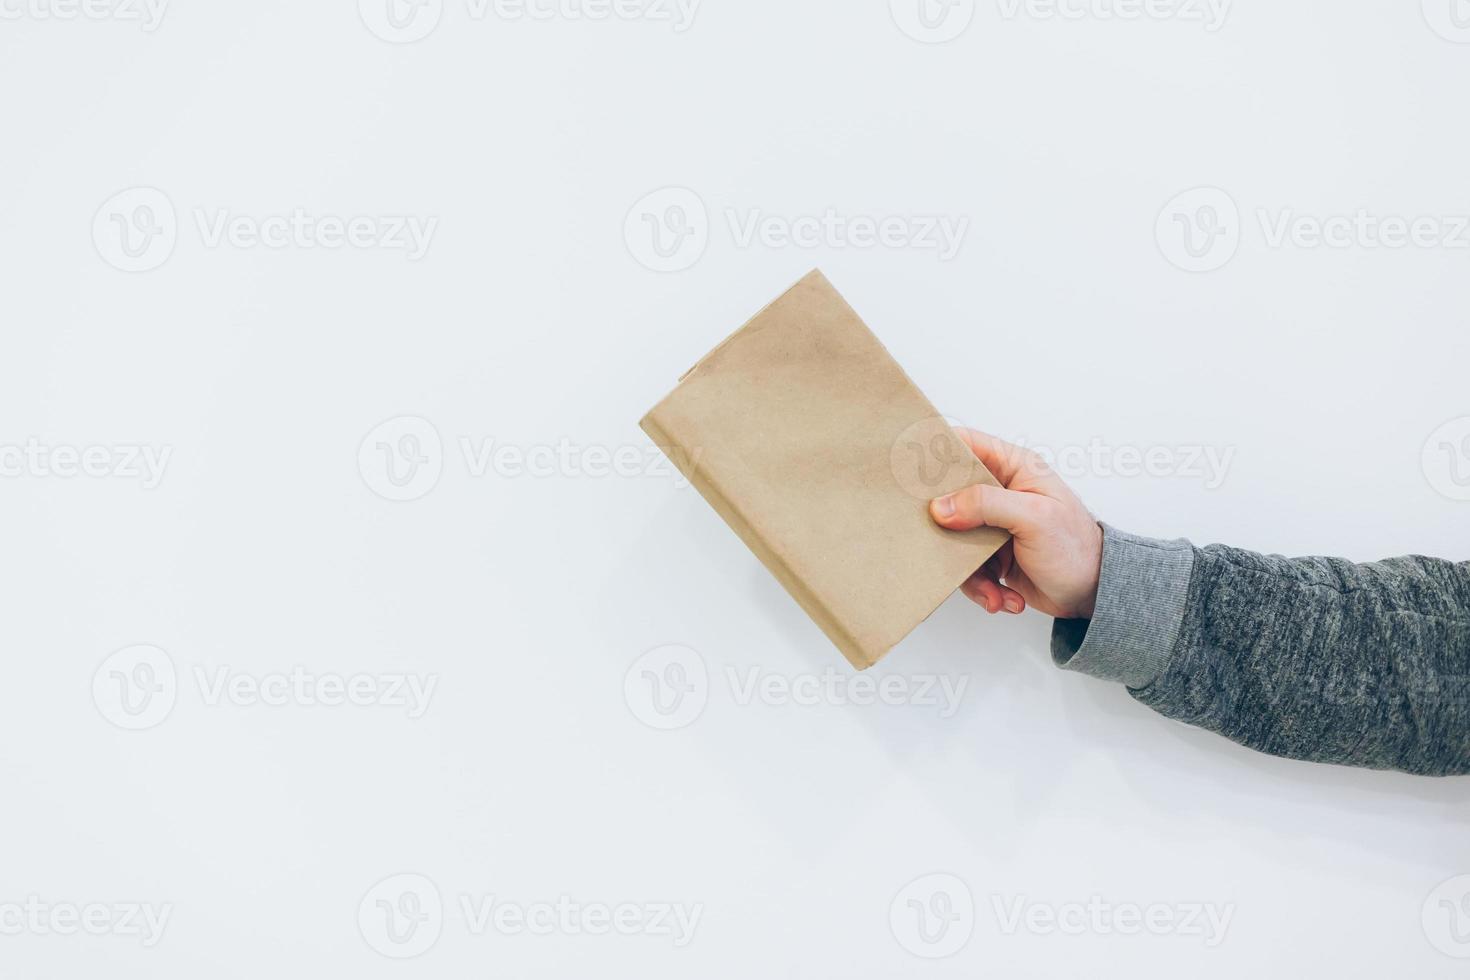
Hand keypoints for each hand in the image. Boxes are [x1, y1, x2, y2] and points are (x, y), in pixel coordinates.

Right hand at [929, 429, 1102, 619]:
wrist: (1093, 594)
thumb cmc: (1076, 548)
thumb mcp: (1034, 517)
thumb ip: (986, 504)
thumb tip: (941, 506)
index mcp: (1014, 469)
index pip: (967, 445)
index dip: (937, 451)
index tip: (909, 468)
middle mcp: (999, 493)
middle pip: (949, 496)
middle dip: (943, 526)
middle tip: (938, 541)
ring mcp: (992, 526)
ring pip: (953, 539)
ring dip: (969, 572)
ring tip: (992, 588)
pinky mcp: (990, 556)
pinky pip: (966, 569)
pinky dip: (982, 588)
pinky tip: (1004, 597)